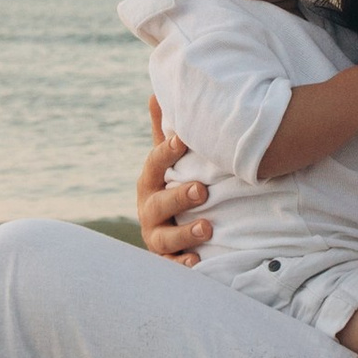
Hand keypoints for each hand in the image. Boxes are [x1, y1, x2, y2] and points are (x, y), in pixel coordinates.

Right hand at [137, 99, 211, 261]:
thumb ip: (164, 129)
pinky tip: (196, 263)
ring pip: (164, 237)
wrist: (168, 224)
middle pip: (158, 203)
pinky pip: (171, 265)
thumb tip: (157, 91)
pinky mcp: (167, 259)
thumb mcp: (169, 158)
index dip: (165, 153)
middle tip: (202, 190)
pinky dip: (182, 264)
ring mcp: (156, 235)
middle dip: (178, 196)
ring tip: (208, 228)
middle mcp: (148, 208)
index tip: (181, 140)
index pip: (154, 164)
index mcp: (149, 181)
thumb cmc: (172, 182)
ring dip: (184, 233)